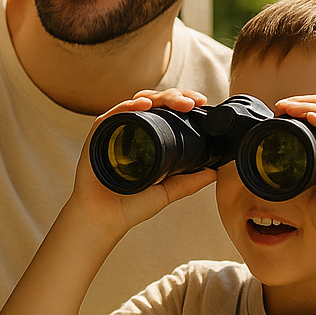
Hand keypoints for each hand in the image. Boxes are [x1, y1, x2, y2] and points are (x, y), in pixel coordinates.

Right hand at [68, 89, 217, 234]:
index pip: (167, 111)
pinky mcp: (99, 135)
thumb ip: (189, 182)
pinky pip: (114, 114)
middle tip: (193, 102)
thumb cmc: (131, 205)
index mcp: (148, 137)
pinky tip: (143, 104)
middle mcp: (133, 129)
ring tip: (177, 102)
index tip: (201, 103)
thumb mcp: (167, 192)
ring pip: (137, 101)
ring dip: (158, 97)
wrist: (104, 219)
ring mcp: (116, 130)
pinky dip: (129, 106)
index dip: (183, 102)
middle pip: (155, 101)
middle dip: (176, 96)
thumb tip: (216, 172)